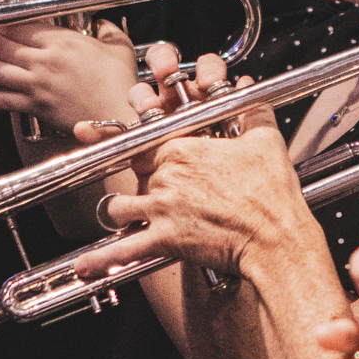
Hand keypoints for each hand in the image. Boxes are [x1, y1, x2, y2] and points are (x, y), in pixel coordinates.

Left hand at [0, 0, 147, 133]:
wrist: (121, 119)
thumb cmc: (123, 85)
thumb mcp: (119, 47)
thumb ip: (106, 28)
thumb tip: (101, 21)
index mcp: (63, 41)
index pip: (21, 24)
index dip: (6, 21)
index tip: (1, 20)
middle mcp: (44, 60)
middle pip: (3, 44)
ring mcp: (36, 84)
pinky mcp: (34, 107)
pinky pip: (0, 100)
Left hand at [80, 55, 310, 284]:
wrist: (275, 240)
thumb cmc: (272, 195)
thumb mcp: (266, 141)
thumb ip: (252, 111)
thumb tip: (249, 89)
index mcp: (182, 149)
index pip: (144, 140)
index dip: (136, 142)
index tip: (130, 144)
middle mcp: (165, 177)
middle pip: (133, 174)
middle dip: (138, 180)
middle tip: (149, 185)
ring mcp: (161, 209)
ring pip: (120, 207)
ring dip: (122, 212)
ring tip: (131, 216)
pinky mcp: (165, 241)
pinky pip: (124, 251)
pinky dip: (102, 260)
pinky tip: (83, 268)